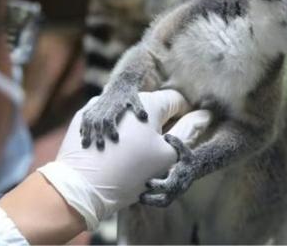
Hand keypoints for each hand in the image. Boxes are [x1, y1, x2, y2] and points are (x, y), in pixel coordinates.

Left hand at [37, 90, 211, 229]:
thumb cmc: (130, 173)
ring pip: (128, 116)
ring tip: (131, 155)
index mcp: (149, 103)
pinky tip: (111, 153)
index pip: (177, 101)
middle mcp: (124, 98)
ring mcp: (100, 106)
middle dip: (157, 126)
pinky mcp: (82, 119)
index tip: (179, 136)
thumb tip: (205, 115)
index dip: (184, 117)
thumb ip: (189, 131)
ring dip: (135, 130)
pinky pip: (107, 123)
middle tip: (154, 153)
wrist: (81, 188)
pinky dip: (113, 133)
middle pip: (151, 108)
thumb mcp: (167, 156)